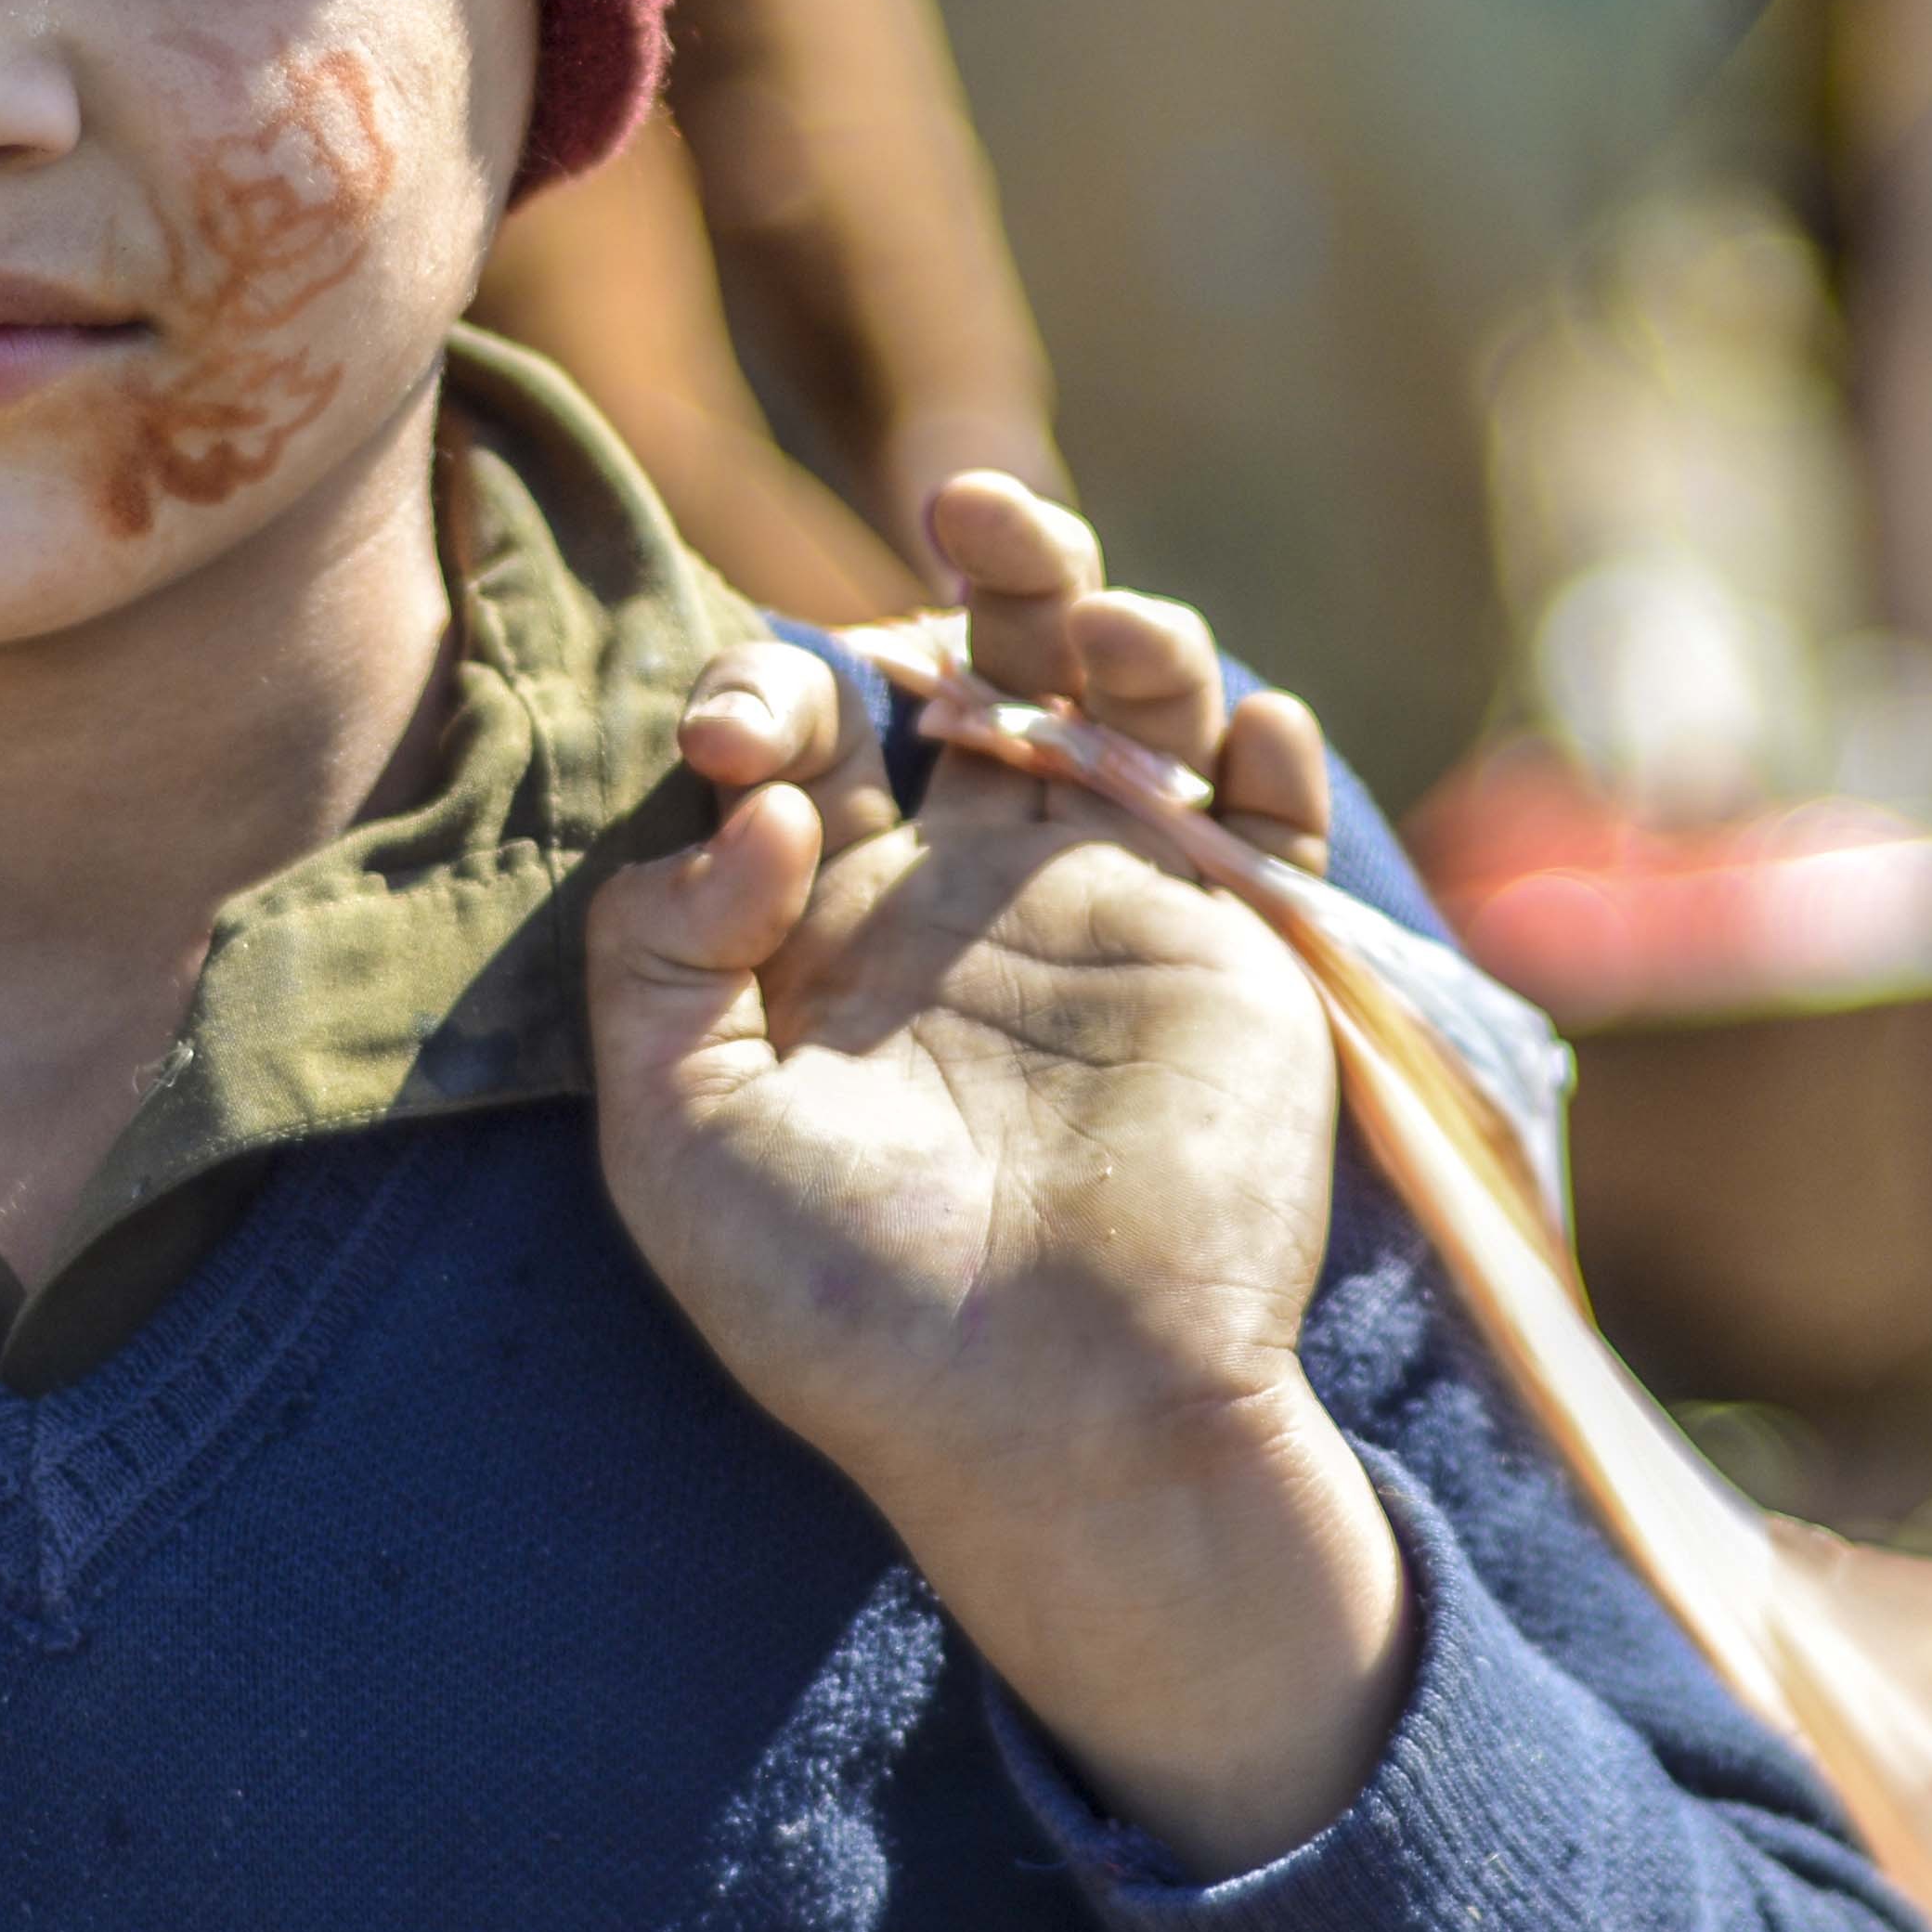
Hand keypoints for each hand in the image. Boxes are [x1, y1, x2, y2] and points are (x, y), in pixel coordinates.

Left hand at [594, 479, 1394, 1873]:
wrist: (1055, 1425)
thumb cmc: (847, 1305)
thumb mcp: (676, 1140)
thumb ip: (660, 948)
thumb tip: (766, 797)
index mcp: (831, 919)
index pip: (816, 725)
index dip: (777, 683)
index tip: (749, 744)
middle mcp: (975, 891)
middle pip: (990, 660)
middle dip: (988, 563)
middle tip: (968, 506)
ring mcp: (1115, 910)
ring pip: (1136, 698)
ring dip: (1127, 616)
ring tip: (1105, 619)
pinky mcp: (1238, 954)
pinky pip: (1272, 812)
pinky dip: (1267, 744)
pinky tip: (1236, 732)